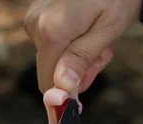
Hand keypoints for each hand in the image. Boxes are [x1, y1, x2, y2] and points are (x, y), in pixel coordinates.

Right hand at [24, 0, 140, 92]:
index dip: (68, 91)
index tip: (93, 76)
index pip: (48, 83)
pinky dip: (73, 40)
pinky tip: (88, 24)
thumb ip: (82, 59)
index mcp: (50, 32)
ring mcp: (34, 17)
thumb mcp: (107, 29)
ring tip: (99, 32)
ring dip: (80, 54)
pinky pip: (53, 41)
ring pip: (55, 57)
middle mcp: (35, 25)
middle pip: (53, 71)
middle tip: (105, 50)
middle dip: (81, 68)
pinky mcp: (38, 13)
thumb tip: (61, 87)